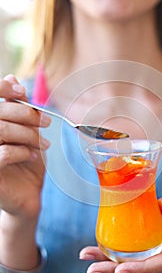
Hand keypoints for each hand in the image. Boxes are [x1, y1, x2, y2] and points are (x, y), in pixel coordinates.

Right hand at [0, 75, 50, 218]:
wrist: (27, 194)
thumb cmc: (26, 160)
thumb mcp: (25, 131)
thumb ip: (18, 109)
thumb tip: (12, 78)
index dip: (2, 88)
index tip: (22, 92)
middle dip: (26, 114)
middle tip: (46, 122)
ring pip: (1, 130)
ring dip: (27, 134)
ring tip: (43, 144)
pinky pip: (4, 153)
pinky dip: (22, 151)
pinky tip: (32, 156)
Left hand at [80, 187, 161, 272]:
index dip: (142, 267)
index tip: (119, 268)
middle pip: (149, 269)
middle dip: (118, 271)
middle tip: (92, 270)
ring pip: (144, 267)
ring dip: (116, 266)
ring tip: (90, 260)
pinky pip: (145, 262)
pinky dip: (124, 260)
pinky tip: (105, 255)